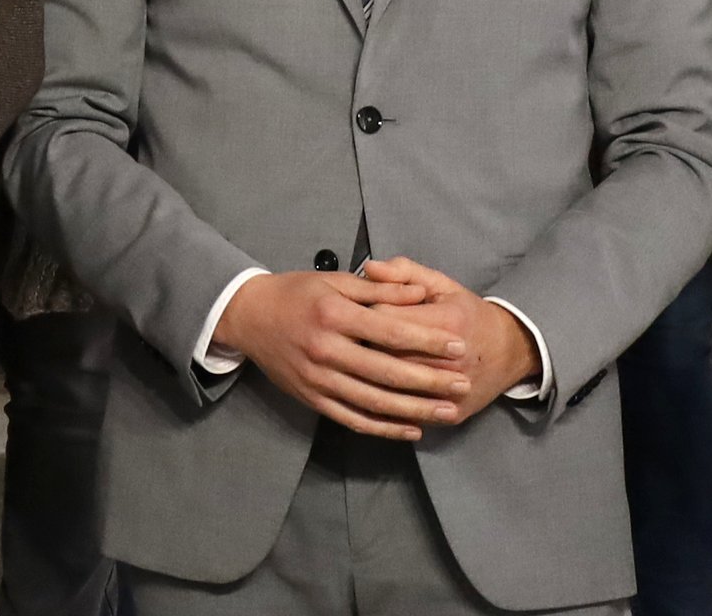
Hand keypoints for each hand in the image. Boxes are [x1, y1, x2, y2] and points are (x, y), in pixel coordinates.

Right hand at [210, 268, 476, 440]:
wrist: (248, 317)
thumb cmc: (295, 293)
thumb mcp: (335, 280)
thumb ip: (379, 288)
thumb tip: (421, 292)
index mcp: (333, 314)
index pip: (390, 331)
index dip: (427, 340)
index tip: (458, 346)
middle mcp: (325, 349)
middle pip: (387, 371)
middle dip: (430, 380)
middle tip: (463, 384)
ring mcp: (318, 379)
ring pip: (374, 401)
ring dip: (415, 409)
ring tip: (447, 412)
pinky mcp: (312, 399)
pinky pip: (353, 418)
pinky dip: (384, 428)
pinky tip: (411, 429)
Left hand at [360, 257, 539, 407]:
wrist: (510, 352)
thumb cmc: (468, 313)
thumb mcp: (441, 285)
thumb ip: (404, 273)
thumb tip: (369, 268)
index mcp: (447, 322)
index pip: (384, 318)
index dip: (366, 311)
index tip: (361, 310)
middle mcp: (450, 360)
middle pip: (383, 354)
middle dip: (364, 343)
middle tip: (357, 337)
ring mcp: (451, 391)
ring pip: (391, 387)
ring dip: (373, 374)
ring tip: (365, 361)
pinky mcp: (450, 415)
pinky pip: (407, 413)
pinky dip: (389, 402)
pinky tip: (379, 389)